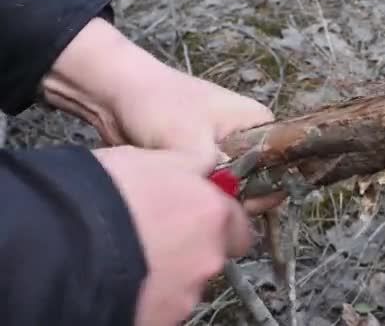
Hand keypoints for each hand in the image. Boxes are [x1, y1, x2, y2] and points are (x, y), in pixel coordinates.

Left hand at [42, 17, 285, 213]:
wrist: (114, 93)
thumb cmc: (160, 106)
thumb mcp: (193, 144)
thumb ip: (219, 178)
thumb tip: (229, 210)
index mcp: (259, 124)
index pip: (281, 165)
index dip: (268, 190)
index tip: (243, 206)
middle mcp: (247, 137)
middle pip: (258, 181)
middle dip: (240, 199)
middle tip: (213, 208)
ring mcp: (224, 150)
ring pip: (233, 187)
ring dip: (218, 199)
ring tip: (197, 205)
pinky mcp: (202, 162)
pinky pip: (212, 188)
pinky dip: (202, 197)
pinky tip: (187, 205)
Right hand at [93, 145, 251, 325]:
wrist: (64, 243)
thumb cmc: (105, 194)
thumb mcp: (153, 159)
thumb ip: (188, 165)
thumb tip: (201, 165)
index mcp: (212, 215)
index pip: (236, 222)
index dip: (215, 217)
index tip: (197, 212)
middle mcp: (209, 257)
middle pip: (210, 253)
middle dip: (189, 245)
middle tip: (153, 234)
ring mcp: (185, 293)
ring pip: (184, 281)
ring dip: (165, 270)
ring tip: (128, 256)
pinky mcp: (161, 319)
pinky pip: (160, 304)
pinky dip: (146, 294)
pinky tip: (119, 277)